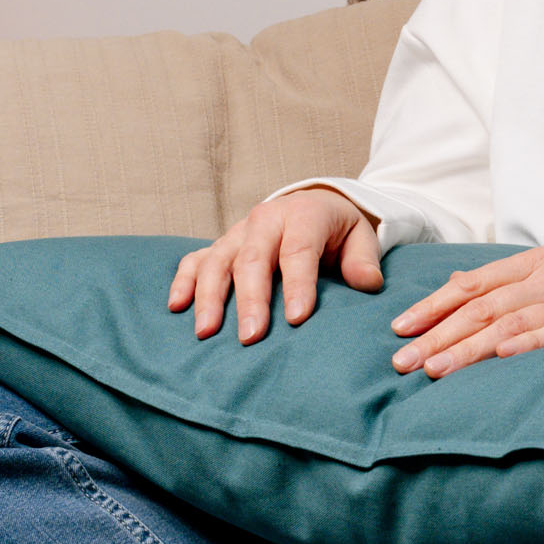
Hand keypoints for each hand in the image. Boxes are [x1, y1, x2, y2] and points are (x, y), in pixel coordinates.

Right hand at [169, 189, 382, 343]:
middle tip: (251, 337)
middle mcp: (266, 219)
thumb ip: (363, 261)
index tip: (297, 319)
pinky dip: (184, 280)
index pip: (298, 250)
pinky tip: (177, 306)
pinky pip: (195, 259)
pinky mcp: (221, 245)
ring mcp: (238, 232)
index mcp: (303, 214)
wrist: (314, 206)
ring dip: (210, 297)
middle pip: (253, 259)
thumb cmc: (338, 231)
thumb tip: (366, 284)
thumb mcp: (360, 238)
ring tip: (207, 333)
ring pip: (218, 261)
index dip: (298, 284)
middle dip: (250, 299)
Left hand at [388, 246, 543, 378]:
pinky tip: (501, 356)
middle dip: (438, 334)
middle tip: (404, 360)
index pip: (470, 284)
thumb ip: (501, 280)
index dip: (433, 306)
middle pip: (481, 308)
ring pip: (511, 323)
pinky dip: (529, 344)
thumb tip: (453, 287)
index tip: (400, 328)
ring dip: (470, 348)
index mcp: (528, 263)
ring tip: (436, 368)